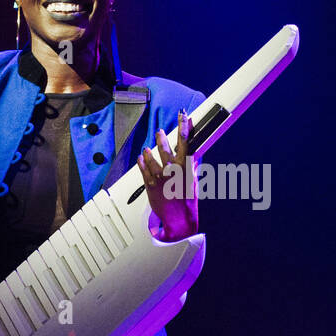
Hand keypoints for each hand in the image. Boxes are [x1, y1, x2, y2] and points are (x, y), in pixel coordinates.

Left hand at [138, 110, 199, 241]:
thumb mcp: (193, 181)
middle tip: (160, 132)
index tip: (183, 116)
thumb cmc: (187, 202)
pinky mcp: (150, 183)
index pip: (185, 141)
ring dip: (148, 151)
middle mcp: (172, 169)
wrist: (179, 220)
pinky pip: (142, 167)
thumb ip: (192, 166)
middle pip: (164, 145)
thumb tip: (194, 155)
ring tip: (147, 149)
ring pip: (150, 156)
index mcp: (186, 167)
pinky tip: (141, 158)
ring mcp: (160, 176)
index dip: (184, 126)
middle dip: (161, 136)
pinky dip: (141, 161)